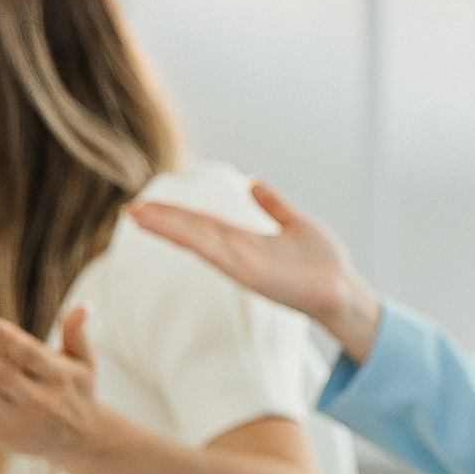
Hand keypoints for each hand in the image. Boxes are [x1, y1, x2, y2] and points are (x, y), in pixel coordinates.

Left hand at [0, 308, 109, 461]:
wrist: (78, 440)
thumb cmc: (76, 391)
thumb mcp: (84, 363)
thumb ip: (77, 333)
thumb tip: (84, 305)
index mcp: (56, 376)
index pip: (29, 354)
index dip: (6, 338)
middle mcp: (39, 399)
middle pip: (3, 375)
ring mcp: (18, 418)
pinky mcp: (2, 434)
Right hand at [125, 179, 382, 359]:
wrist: (345, 291)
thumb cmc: (325, 264)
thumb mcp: (295, 224)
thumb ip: (273, 205)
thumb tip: (253, 182)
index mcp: (246, 241)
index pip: (203, 223)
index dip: (176, 214)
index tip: (146, 204)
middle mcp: (239, 253)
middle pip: (194, 231)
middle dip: (163, 221)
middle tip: (130, 210)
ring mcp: (243, 266)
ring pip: (200, 241)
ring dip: (170, 229)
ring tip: (140, 216)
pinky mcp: (254, 276)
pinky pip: (220, 256)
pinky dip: (198, 243)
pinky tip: (176, 232)